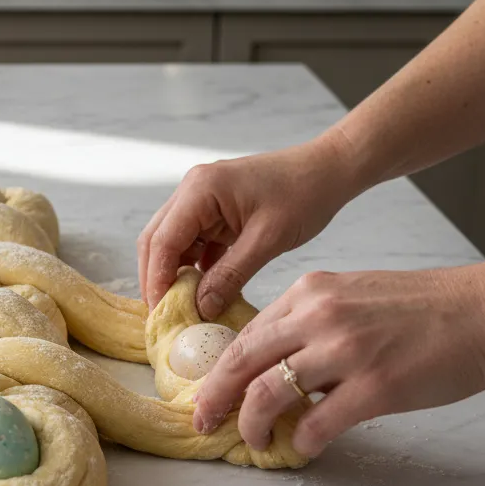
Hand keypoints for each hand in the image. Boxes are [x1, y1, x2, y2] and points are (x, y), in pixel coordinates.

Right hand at [137, 135, 357, 313]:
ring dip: (173, 274)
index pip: (162, 241)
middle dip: (156, 279)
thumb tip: (201, 308)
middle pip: (156, 241)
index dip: (156, 280)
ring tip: (180, 308)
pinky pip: (192, 243)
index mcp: (200, 190)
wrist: (328, 169)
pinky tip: (201, 291)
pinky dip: (193, 267)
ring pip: (171, 243)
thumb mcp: (268, 239)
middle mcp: (191, 191)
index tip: (160, 314)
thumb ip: (231, 275)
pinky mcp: (213, 211)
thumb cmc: (304, 194)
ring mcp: (200, 200)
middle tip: (163, 315)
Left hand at [192, 263, 484, 457]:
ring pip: (269, 393)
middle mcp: (318, 317)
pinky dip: (302, 439)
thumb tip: (276, 367)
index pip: (245, 334)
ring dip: (253, 424)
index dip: (220, 368)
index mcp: (309, 293)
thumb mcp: (351, 298)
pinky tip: (304, 446)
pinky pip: (317, 422)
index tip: (208, 391)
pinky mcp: (375, 387)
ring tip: (254, 441)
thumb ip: (310, 325)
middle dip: (214, 397)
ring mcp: (345, 352)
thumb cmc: (423, 307)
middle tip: (204, 422)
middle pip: (241, 361)